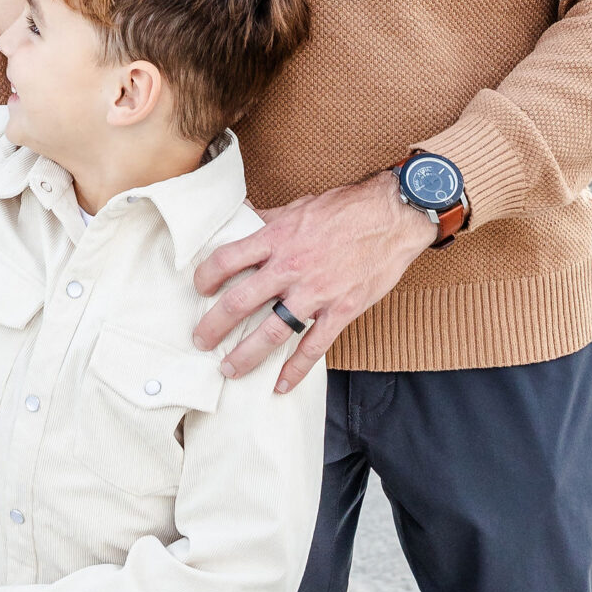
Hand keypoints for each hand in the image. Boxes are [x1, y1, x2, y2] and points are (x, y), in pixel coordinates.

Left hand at [191, 172, 436, 390]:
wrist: (393, 216)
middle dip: (214, 325)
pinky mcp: (340, 310)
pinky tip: (281, 384)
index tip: (199, 288)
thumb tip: (242, 218)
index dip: (205, 276)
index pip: (227, 259)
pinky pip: (313, 347)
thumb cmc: (346, 208)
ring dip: (245, 354)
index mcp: (277, 238)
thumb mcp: (299, 206)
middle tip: (200, 340)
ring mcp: (316, 292)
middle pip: (240, 302)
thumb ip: (268, 219)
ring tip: (228, 368)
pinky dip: (296, 370)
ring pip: (271, 332)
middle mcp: (290, 267)